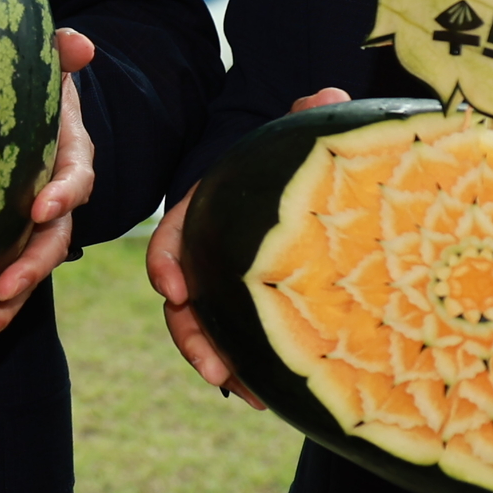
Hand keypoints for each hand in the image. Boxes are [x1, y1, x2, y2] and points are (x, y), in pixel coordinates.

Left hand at [0, 31, 98, 349]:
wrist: (20, 117)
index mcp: (69, 161)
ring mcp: (30, 232)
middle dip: (28, 269)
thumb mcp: (44, 70)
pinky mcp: (3, 250)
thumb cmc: (30, 92)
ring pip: (24, 276)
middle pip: (52, 243)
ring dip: (2, 309)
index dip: (64, 194)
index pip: (76, 180)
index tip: (43, 206)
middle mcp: (55, 203)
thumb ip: (60, 55)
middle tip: (1, 289)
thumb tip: (80, 43)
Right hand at [142, 87, 348, 406]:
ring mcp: (226, 280)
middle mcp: (209, 249)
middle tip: (216, 370)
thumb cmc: (295, 151)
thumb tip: (326, 98)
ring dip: (218, 362)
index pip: (174, 235)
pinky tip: (270, 395)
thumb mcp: (300, 129)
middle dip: (193, 337)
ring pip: (206, 326)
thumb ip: (309, 115)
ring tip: (246, 393)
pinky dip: (248, 367)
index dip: (165, 264)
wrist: (308, 173)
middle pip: (182, 298)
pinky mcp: (250, 303)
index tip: (176, 290)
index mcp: (208, 208)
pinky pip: (238, 338)